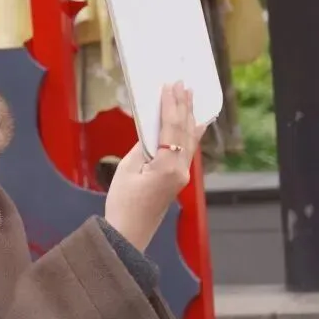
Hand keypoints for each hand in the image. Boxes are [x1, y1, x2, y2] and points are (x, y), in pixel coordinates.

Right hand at [103, 82, 205, 251]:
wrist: (128, 233)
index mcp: (167, 167)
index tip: (171, 86)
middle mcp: (180, 171)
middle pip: (184, 132)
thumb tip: (151, 133)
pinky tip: (195, 125)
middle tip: (185, 85)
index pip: (170, 128)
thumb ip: (141, 148)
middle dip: (184, 107)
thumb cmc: (123, 204)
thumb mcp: (126, 170)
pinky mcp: (177, 180)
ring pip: (189, 140)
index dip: (171, 105)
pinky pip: (187, 151)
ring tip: (192, 98)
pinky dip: (190, 134)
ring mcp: (181, 176)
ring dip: (189, 117)